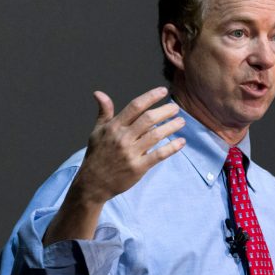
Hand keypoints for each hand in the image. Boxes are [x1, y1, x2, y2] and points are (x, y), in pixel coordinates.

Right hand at [74, 87, 185, 203]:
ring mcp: (130, 153)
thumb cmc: (97, 155)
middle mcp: (122, 138)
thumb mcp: (97, 131)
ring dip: (171, 127)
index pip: (135, 106)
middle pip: (148, 119)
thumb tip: (99, 93)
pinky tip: (181, 142)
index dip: (150, 97)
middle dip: (165, 111)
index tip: (163, 91)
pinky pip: (158, 155)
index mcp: (114, 127)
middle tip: (176, 108)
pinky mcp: (138, 168)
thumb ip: (104, 112)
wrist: (93, 183)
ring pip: (156, 135)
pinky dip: (172, 148)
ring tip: (181, 122)